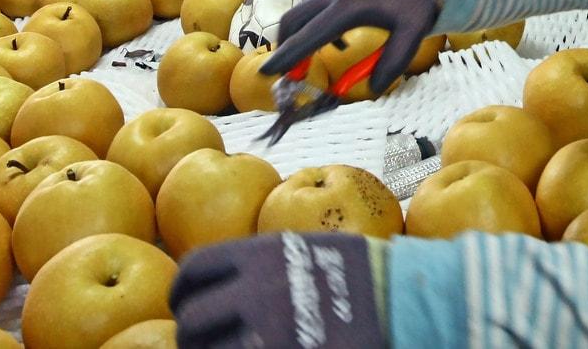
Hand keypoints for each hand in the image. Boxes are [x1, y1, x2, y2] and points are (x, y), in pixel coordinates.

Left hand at [173, 232, 385, 348]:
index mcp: (259, 256)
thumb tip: (233, 281)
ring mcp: (268, 332)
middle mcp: (255, 293)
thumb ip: (266, 263)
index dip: (182, 293)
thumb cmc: (365, 272)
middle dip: (192, 335)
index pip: (195, 270)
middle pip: (192, 321)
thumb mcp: (310, 247)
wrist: (405, 300)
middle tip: (203, 341)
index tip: (184, 305)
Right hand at [263, 0, 438, 93]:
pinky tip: (336, 42)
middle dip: (284, 48)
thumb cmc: (416, 1)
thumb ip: (394, 62)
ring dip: (297, 38)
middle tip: (289, 74)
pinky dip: (311, 28)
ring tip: (311, 63)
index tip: (267, 72)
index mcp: (349, 7)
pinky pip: (312, 9)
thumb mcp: (414, 33)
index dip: (287, 56)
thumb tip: (374, 88)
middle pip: (293, 21)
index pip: (309, 35)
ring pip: (299, 13)